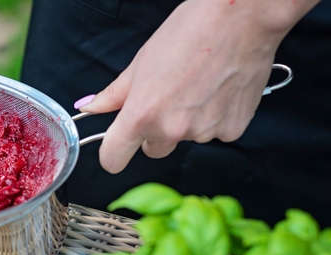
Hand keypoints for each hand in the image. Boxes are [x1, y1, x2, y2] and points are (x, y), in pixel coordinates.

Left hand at [75, 0, 319, 173]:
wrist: (242, 17)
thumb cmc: (189, 32)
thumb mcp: (141, 62)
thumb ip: (114, 94)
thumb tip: (91, 108)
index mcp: (141, 115)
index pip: (113, 160)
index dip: (112, 154)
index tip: (118, 145)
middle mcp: (170, 131)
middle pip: (152, 149)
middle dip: (154, 132)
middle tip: (167, 98)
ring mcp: (203, 133)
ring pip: (185, 139)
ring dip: (187, 122)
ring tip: (199, 86)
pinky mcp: (232, 131)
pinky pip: (214, 133)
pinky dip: (215, 118)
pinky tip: (219, 90)